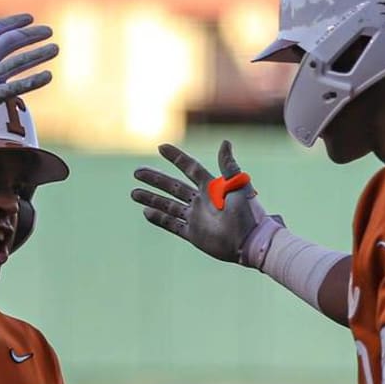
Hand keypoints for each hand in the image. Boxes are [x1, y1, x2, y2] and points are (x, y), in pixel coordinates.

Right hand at [0, 14, 57, 149]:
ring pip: (17, 61)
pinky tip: (48, 75)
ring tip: (55, 49)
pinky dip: (34, 81)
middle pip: (10, 40)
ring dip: (39, 54)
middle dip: (32, 34)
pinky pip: (16, 87)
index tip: (31, 19)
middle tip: (49, 31)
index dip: (15, 22)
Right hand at [131, 141, 280, 267]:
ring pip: (168, 205)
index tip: (161, 147)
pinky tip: (146, 212)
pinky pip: (172, 225)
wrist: (250, 242)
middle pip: (173, 187)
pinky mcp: (193, 234)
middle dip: (155, 179)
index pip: (189, 168)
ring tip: (134, 192)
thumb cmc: (249, 213)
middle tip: (137, 172)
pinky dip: (159, 219)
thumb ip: (229, 166)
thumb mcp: (239, 186)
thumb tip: (225, 142)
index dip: (176, 158)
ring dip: (151, 198)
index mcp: (211, 187)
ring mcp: (195, 218)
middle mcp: (200, 201)